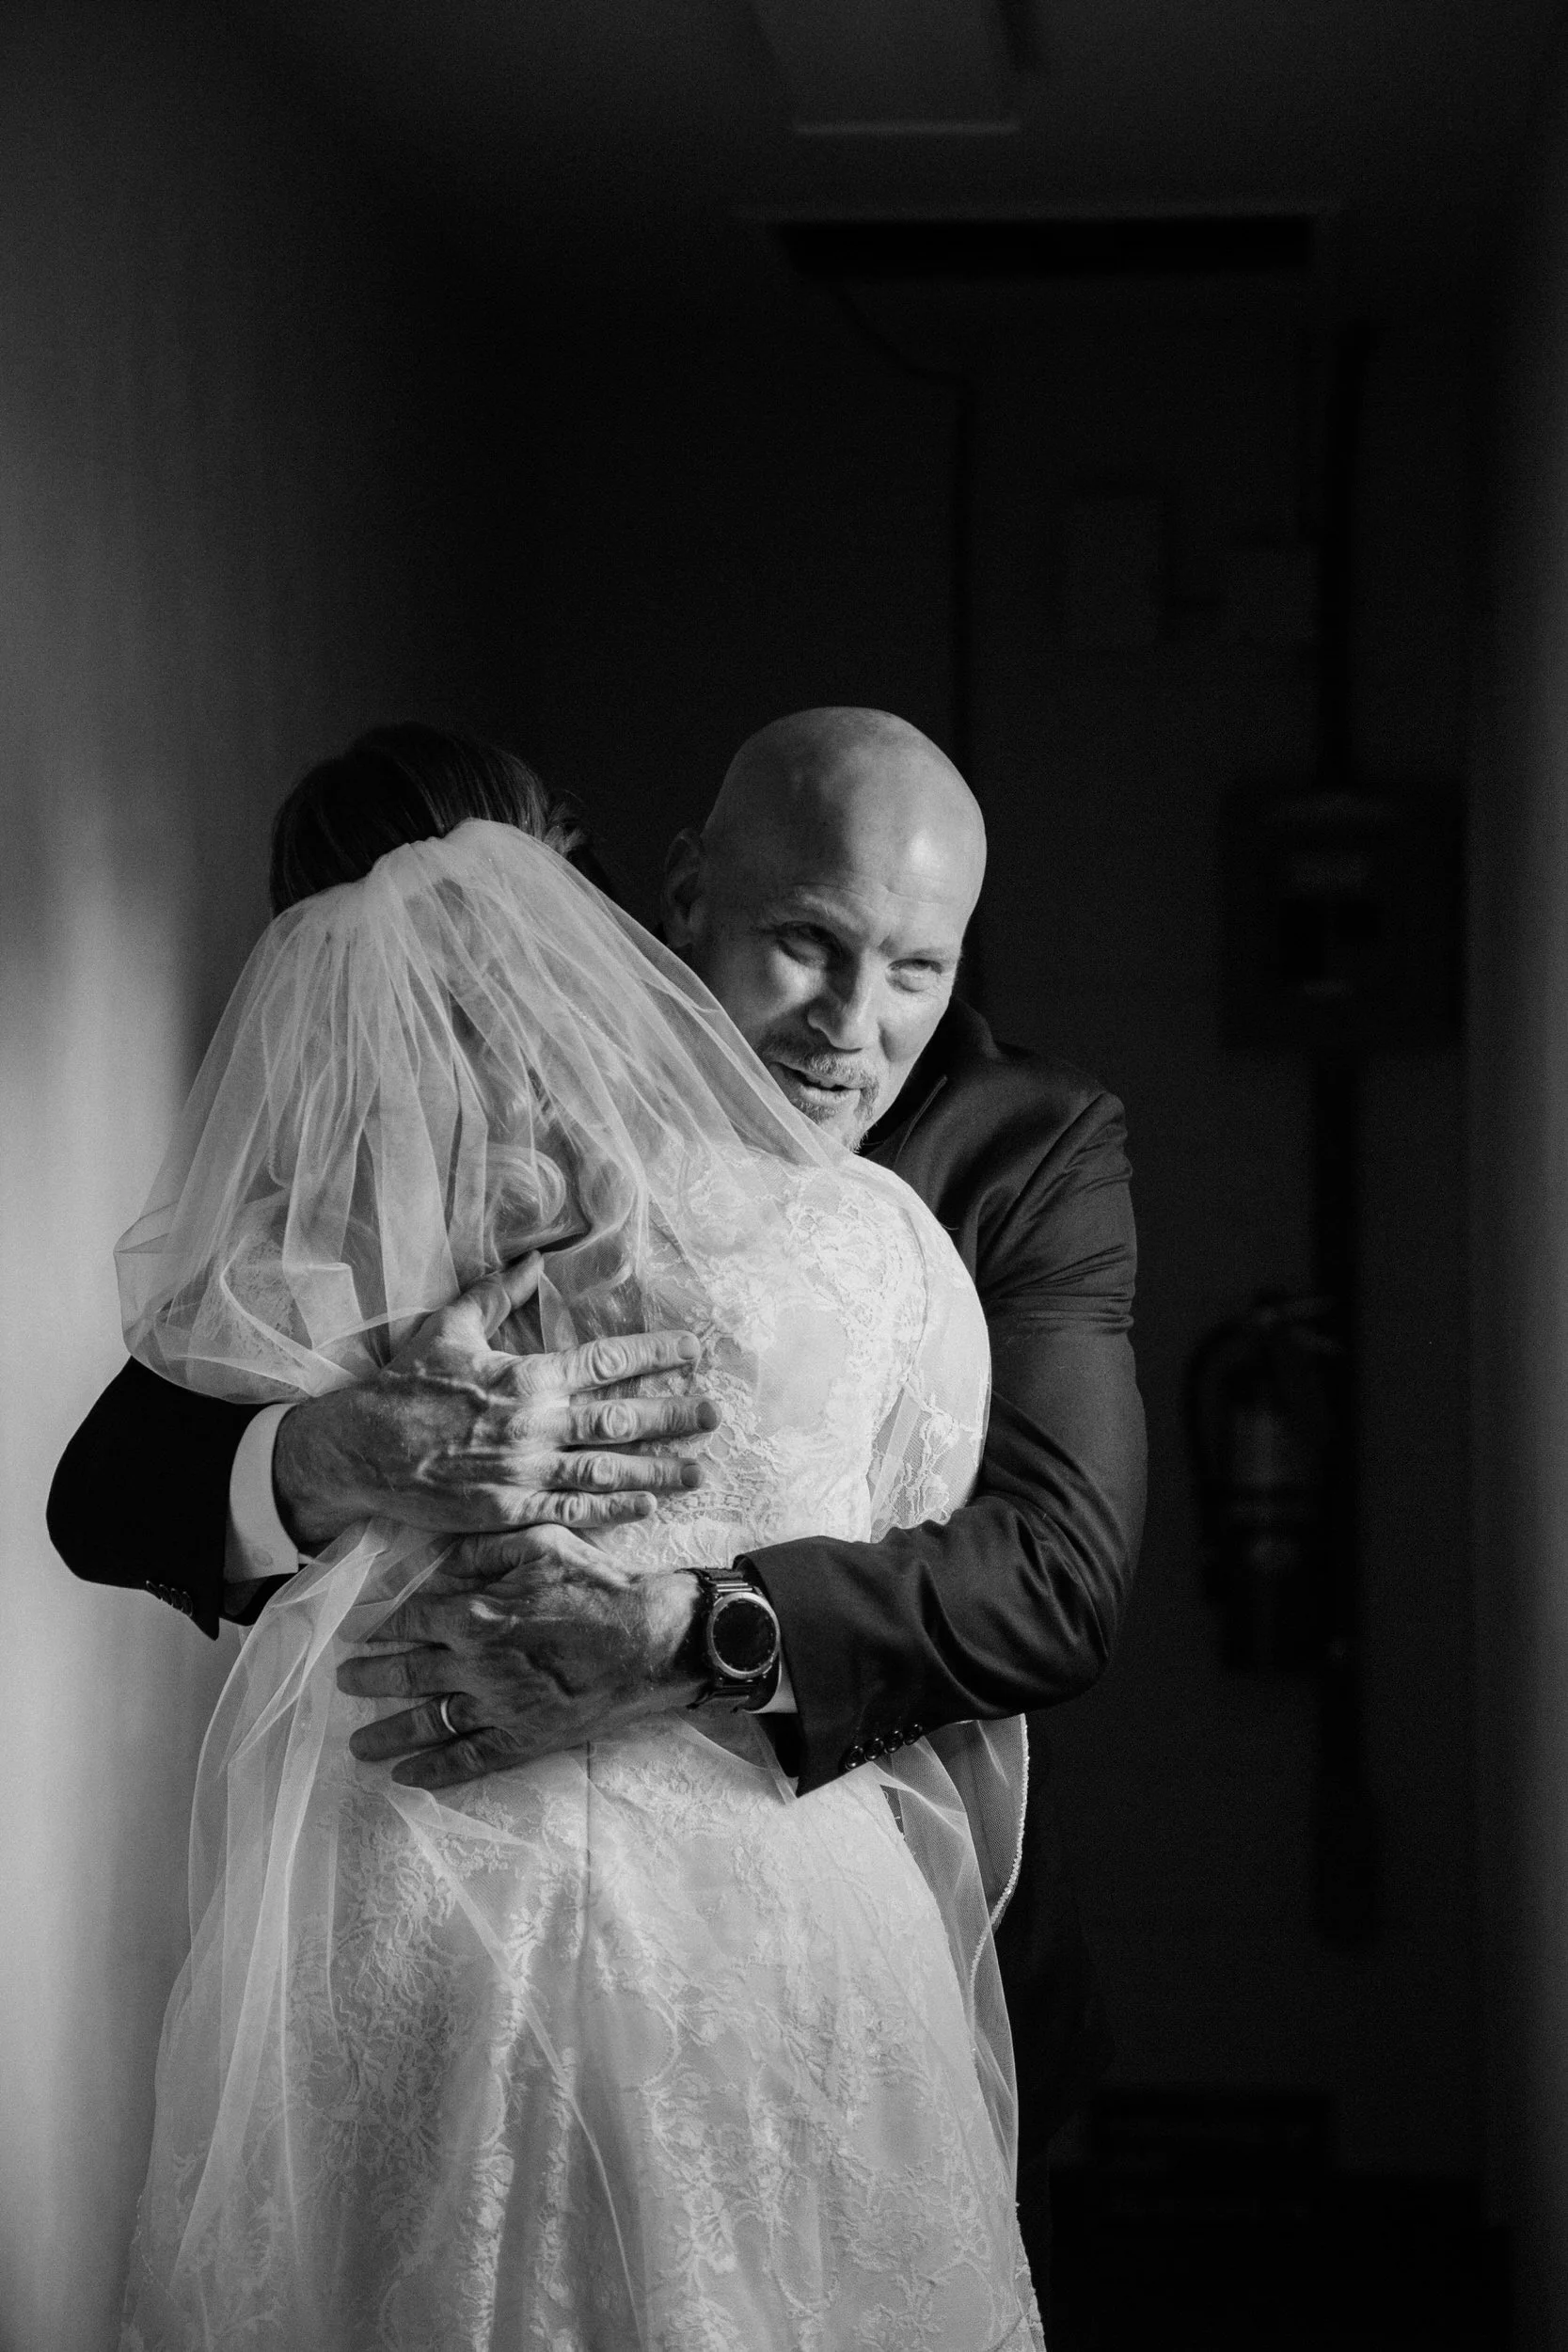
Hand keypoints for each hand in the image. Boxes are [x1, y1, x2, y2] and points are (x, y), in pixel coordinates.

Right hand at [273, 1256, 719, 1549]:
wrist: (360, 1450)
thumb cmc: (404, 1386)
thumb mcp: (449, 1327)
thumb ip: (497, 1294)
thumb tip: (535, 1262)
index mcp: (527, 1375)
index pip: (606, 1361)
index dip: (655, 1355)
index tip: (695, 1352)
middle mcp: (535, 1423)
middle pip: (620, 1417)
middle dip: (674, 1414)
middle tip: (718, 1412)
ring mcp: (524, 1469)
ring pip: (606, 1468)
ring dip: (659, 1468)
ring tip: (702, 1468)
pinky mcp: (509, 1508)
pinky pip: (572, 1510)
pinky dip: (613, 1508)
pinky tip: (648, 1504)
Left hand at [337, 1526, 704, 1788]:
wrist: (650, 1638)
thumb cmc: (597, 1584)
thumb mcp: (539, 1542)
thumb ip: (481, 1550)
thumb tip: (435, 1560)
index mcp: (475, 1616)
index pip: (410, 1621)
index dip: (378, 1626)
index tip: (353, 1632)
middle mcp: (476, 1666)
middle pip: (406, 1676)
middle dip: (368, 1679)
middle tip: (342, 1682)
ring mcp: (499, 1708)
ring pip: (428, 1724)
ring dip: (386, 1734)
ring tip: (356, 1744)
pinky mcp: (524, 1738)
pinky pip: (470, 1759)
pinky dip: (434, 1771)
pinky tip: (406, 1777)